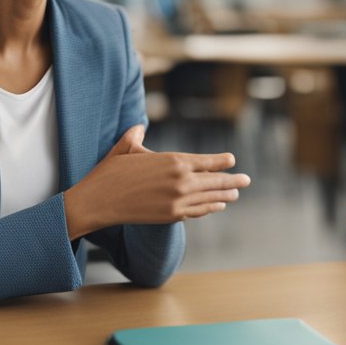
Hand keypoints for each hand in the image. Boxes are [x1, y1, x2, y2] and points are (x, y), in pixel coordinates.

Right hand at [64, 125, 250, 238]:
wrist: (99, 201)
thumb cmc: (110, 173)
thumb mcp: (124, 148)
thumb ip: (135, 137)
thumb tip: (138, 127)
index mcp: (172, 161)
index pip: (204, 161)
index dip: (220, 161)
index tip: (231, 160)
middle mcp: (180, 180)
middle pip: (214, 180)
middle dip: (232, 180)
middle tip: (246, 180)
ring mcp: (177, 200)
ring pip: (209, 197)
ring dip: (224, 195)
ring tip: (236, 194)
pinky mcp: (171, 216)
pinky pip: (197, 211)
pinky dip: (209, 207)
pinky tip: (217, 205)